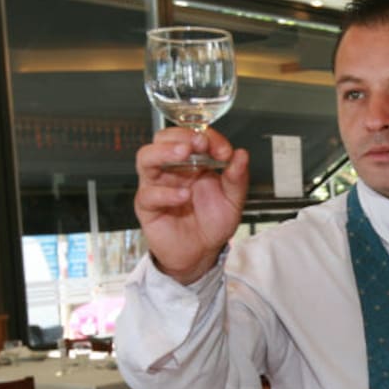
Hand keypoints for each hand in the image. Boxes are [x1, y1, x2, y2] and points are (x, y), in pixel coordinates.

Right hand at [134, 127, 249, 284]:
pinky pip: (148, 194)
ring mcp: (157, 185)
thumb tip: (242, 154)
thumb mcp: (233, 200)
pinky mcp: (148, 206)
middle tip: (200, 143)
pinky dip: (166, 193)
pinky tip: (184, 195)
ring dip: (164, 152)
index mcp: (193, 162)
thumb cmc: (213, 222)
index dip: (207, 137)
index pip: (192, 137)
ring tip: (184, 154)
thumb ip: (237, 178)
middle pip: (163, 139)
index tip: (223, 149)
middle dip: (182, 136)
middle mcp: (172, 169)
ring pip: (146, 158)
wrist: (202, 253)